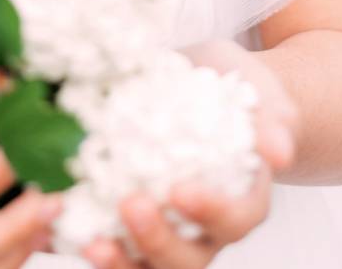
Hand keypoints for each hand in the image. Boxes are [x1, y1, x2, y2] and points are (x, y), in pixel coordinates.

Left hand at [82, 40, 299, 268]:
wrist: (210, 91)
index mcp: (245, 199)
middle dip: (159, 241)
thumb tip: (277, 150)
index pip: (237, 220)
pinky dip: (94, 249)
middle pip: (191, 259)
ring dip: (122, 263)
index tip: (181, 190)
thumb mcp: (257, 91)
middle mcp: (209, 230)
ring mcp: (172, 236)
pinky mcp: (134, 230)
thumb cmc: (238, 91)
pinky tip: (64, 232)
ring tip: (92, 243)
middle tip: (131, 204)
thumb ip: (270, 118)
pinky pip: (117, 253)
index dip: (211, 212)